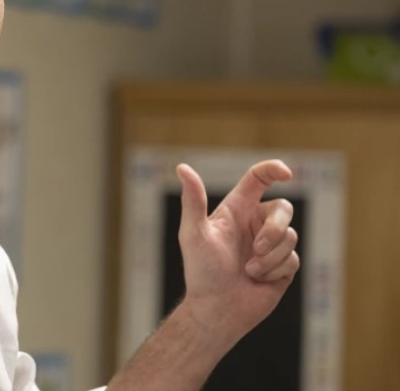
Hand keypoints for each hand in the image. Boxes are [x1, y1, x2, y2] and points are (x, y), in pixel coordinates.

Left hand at [175, 159, 299, 344]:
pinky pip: (294, 258)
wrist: (216, 309)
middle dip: (274, 229)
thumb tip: (182, 167)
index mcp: (236, 210)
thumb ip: (193, 200)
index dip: (274, 169)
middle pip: (283, 208)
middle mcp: (255, 223)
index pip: (259, 179)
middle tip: (256, 249)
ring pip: (290, 236)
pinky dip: (274, 270)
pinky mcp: (283, 266)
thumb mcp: (193, 233)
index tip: (287, 173)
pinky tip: (257, 279)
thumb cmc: (201, 271)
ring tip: (248, 270)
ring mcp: (271, 244)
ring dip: (270, 256)